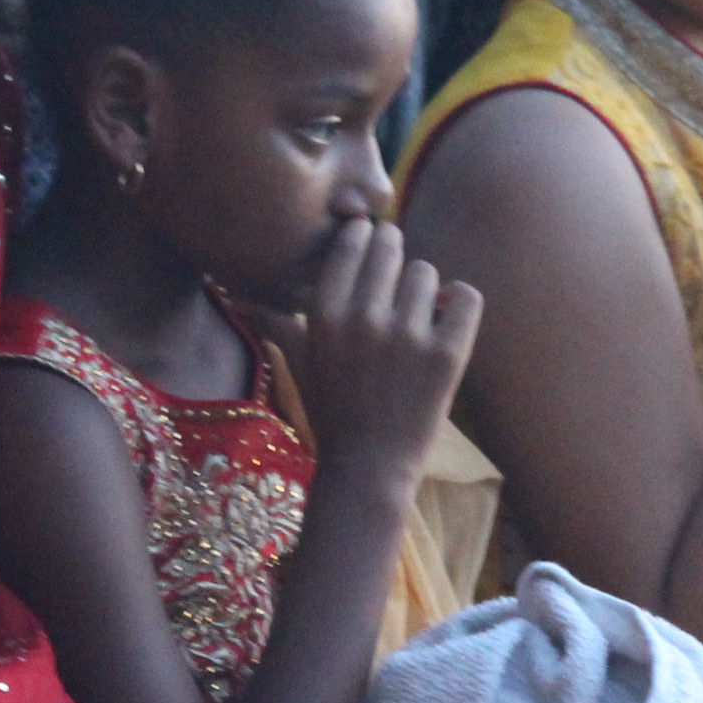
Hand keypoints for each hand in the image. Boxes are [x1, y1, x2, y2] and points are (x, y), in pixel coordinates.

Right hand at [295, 220, 481, 490]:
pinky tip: (447, 319)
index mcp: (324, 314)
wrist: (369, 467)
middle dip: (395, 251)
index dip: (365, 235)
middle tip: (396, 272)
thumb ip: (273, 318)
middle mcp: (363, 318)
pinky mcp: (446, 355)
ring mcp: (407, 336)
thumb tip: (235, 288)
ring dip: (425, 288)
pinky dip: (460, 302)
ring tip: (417, 312)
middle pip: (391, 245)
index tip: (370, 244)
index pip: (352, 240)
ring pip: (427, 272)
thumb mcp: (296, 361)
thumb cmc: (331, 411)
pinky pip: (466, 296)